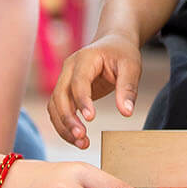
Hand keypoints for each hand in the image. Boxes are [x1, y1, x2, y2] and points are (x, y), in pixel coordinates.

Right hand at [45, 32, 141, 149]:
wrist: (113, 43)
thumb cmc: (122, 53)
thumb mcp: (131, 66)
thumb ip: (128, 88)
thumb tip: (126, 112)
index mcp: (85, 58)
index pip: (78, 81)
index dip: (82, 100)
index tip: (91, 119)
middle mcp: (69, 68)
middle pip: (60, 95)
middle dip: (68, 119)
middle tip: (82, 138)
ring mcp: (64, 79)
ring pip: (55, 106)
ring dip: (64, 126)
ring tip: (82, 144)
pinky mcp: (65, 91)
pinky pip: (58, 110)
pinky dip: (64, 126)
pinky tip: (78, 138)